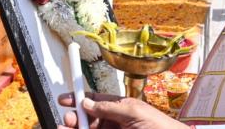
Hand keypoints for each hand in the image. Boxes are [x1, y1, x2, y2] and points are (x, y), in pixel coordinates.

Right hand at [58, 93, 187, 128]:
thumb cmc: (159, 126)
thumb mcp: (134, 111)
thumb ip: (109, 106)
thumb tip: (87, 102)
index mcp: (120, 107)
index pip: (96, 100)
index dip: (80, 98)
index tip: (65, 99)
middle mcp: (114, 122)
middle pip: (89, 118)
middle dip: (76, 117)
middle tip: (69, 119)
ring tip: (66, 128)